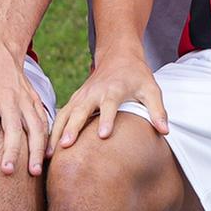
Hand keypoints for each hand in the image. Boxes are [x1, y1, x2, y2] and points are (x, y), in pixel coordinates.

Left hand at [0, 41, 50, 176]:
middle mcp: (8, 98)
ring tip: (34, 172)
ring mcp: (25, 99)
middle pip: (13, 128)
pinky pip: (44, 121)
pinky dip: (47, 139)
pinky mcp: (35, 100)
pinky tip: (47, 156)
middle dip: (12, 151)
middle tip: (7, 172)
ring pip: (35, 126)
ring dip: (36, 150)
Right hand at [51, 52, 167, 151]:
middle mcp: (94, 93)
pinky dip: (52, 130)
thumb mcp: (151, 90)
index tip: (103, 135)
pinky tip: (46, 148)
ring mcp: (81, 96)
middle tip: (65, 145)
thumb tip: (165, 131)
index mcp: (113, 90)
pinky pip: (60, 116)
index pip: (109, 106)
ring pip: (65, 114)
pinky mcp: (75, 100)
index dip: (106, 119)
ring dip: (56, 132)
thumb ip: (157, 110)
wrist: (118, 56)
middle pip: (81, 111)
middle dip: (72, 128)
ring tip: (47, 154)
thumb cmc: (137, 76)